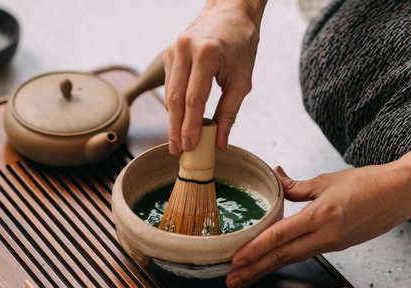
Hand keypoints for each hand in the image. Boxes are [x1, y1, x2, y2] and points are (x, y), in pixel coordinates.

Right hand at [163, 0, 266, 153]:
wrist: (230, 11)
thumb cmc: (241, 44)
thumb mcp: (242, 79)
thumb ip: (230, 112)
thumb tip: (220, 142)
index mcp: (206, 55)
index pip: (194, 100)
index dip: (190, 127)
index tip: (190, 147)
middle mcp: (185, 50)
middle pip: (175, 99)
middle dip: (176, 129)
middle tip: (177, 151)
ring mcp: (174, 50)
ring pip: (168, 93)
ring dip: (172, 119)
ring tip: (176, 141)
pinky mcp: (170, 53)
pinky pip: (169, 84)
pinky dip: (174, 104)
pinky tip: (178, 120)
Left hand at [225, 165, 410, 287]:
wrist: (402, 193)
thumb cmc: (368, 183)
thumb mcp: (326, 180)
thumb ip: (295, 185)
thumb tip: (274, 177)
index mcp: (321, 217)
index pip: (280, 237)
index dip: (255, 250)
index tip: (236, 260)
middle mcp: (326, 236)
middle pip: (282, 256)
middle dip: (254, 270)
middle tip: (231, 280)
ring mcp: (333, 244)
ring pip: (292, 258)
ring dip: (267, 268)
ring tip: (245, 278)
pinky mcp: (339, 246)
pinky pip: (305, 254)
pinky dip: (285, 259)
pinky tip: (271, 262)